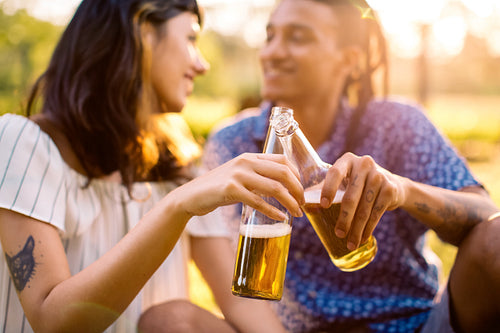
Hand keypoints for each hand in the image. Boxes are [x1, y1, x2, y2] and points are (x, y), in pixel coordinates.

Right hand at [173, 153, 304, 219]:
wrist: (190, 196)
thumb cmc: (217, 189)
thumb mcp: (239, 176)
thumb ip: (257, 177)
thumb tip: (280, 188)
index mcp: (250, 157)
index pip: (283, 160)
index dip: (297, 175)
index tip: (301, 190)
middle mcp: (245, 161)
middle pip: (283, 172)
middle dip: (298, 189)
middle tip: (303, 204)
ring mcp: (238, 174)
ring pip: (274, 187)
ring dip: (290, 201)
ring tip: (297, 213)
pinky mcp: (230, 189)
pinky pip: (258, 201)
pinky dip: (273, 211)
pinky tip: (281, 218)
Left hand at [320, 153, 405, 249]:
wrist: (392, 184)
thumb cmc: (358, 184)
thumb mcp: (345, 180)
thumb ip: (327, 189)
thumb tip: (306, 208)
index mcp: (347, 160)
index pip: (335, 173)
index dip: (328, 189)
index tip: (323, 205)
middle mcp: (364, 164)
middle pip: (350, 197)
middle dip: (344, 219)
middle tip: (339, 234)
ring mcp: (379, 176)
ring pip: (364, 208)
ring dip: (357, 229)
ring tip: (350, 243)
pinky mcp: (390, 189)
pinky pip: (376, 213)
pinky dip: (369, 228)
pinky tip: (363, 238)